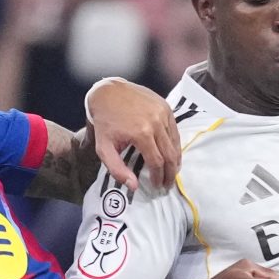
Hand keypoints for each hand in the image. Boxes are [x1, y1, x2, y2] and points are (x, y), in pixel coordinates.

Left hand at [86, 77, 180, 191]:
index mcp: (141, 133)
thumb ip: (117, 169)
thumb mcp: (104, 148)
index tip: (157, 185)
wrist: (107, 92)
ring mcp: (162, 113)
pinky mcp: (165, 107)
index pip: (156, 162)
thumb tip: (134, 186)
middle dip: (170, 173)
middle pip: (169, 155)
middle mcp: (155, 122)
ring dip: (175, 160)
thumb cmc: (105, 121)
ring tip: (172, 171)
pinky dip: (174, 144)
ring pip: (175, 143)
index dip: (158, 177)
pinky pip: (174, 130)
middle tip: (168, 184)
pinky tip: (172, 153)